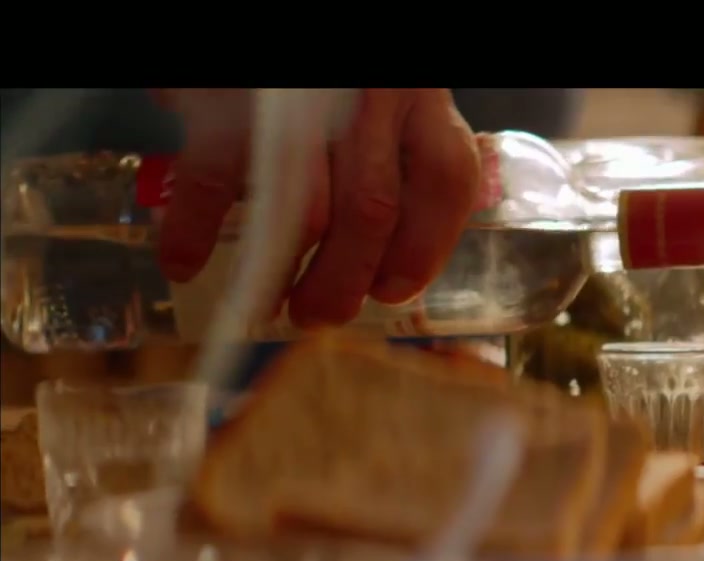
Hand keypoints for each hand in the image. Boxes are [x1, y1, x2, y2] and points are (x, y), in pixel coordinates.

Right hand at [152, 88, 480, 327]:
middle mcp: (371, 93)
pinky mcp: (229, 96)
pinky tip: (186, 262)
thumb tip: (382, 252)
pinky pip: (217, 177)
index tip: (395, 290)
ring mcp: (300, 100)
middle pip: (371, 210)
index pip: (444, 180)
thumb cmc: (326, 77)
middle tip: (320, 314)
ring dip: (283, 272)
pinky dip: (195, 230)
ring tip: (270, 305)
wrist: (267, 11)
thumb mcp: (378, 97)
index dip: (423, 247)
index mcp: (417, 94)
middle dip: (344, 280)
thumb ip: (390, 153)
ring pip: (305, 208)